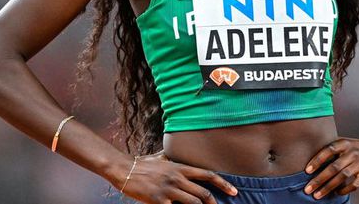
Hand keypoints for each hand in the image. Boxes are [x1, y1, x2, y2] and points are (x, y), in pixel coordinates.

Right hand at [109, 153, 237, 203]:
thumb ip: (172, 160)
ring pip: (193, 203)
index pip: (207, 174)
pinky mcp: (158, 200)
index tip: (234, 191)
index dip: (223, 184)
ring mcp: (168, 190)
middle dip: (214, 203)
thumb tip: (179, 158)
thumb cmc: (142, 164)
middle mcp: (177, 178)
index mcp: (180, 167)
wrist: (124, 169)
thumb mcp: (161, 158)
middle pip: (203, 193)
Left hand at [303, 136, 358, 198]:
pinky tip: (336, 193)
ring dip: (328, 187)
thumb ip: (334, 149)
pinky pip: (354, 184)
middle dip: (319, 179)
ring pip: (342, 177)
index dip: (317, 160)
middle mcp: (353, 152)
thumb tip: (313, 159)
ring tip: (317, 195)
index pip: (328, 150)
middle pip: (333, 167)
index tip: (307, 171)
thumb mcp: (348, 143)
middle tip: (308, 188)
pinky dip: (344, 190)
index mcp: (346, 143)